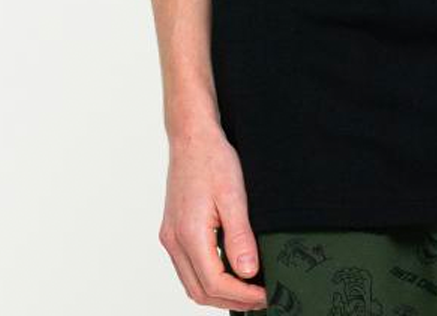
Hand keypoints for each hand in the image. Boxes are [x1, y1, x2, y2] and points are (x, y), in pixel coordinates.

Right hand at [158, 124, 268, 307]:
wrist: (192, 136)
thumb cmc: (212, 159)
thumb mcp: (233, 195)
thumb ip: (239, 236)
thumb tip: (248, 272)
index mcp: (188, 234)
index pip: (214, 282)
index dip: (241, 295)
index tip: (265, 294)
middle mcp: (174, 241)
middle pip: (200, 290)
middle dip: (231, 300)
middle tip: (261, 299)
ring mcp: (170, 237)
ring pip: (192, 283)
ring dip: (218, 293)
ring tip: (248, 291)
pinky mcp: (173, 231)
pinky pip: (188, 268)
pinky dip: (208, 278)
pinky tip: (228, 273)